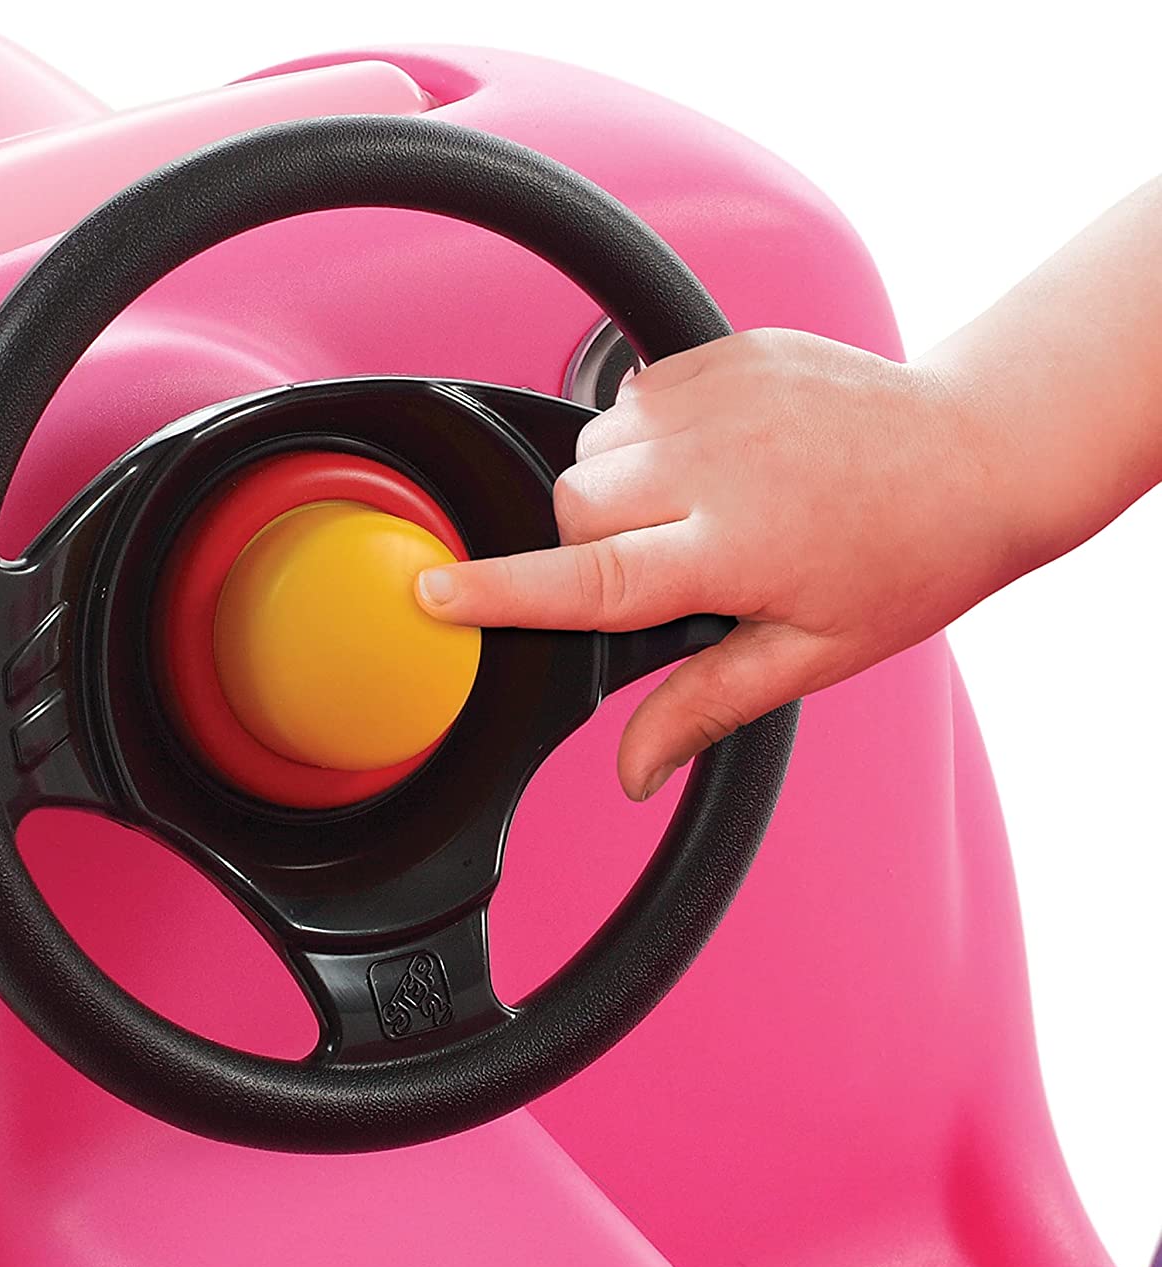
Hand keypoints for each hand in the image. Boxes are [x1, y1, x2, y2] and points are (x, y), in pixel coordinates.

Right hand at [416, 328, 1030, 799]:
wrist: (979, 447)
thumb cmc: (909, 555)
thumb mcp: (811, 654)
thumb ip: (703, 706)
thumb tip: (633, 773)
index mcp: (736, 546)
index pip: (590, 577)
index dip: (499, 591)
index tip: (431, 593)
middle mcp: (718, 461)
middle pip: (571, 500)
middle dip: (584, 540)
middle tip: (657, 562)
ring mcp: (720, 393)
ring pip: (595, 448)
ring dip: (615, 485)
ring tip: (693, 505)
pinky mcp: (725, 350)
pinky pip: (630, 396)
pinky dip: (646, 434)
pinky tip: (709, 458)